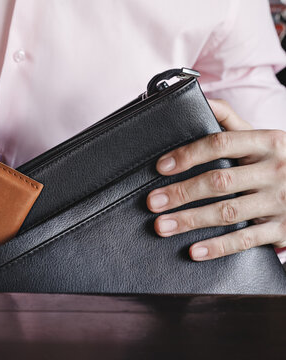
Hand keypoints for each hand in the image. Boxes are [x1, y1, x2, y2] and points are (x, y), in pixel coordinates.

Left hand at [147, 99, 285, 260]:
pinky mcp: (283, 229)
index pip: (221, 143)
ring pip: (229, 212)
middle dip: (181, 192)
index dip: (188, 154)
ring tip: (161, 226)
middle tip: (152, 202)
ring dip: (191, 220)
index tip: (160, 166)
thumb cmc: (282, 159)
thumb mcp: (264, 137)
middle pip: (220, 181)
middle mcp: (275, 170)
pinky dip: (218, 247)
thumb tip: (198, 98)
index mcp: (267, 142)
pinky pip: (246, 240)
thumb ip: (230, 120)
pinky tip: (194, 251)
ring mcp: (280, 201)